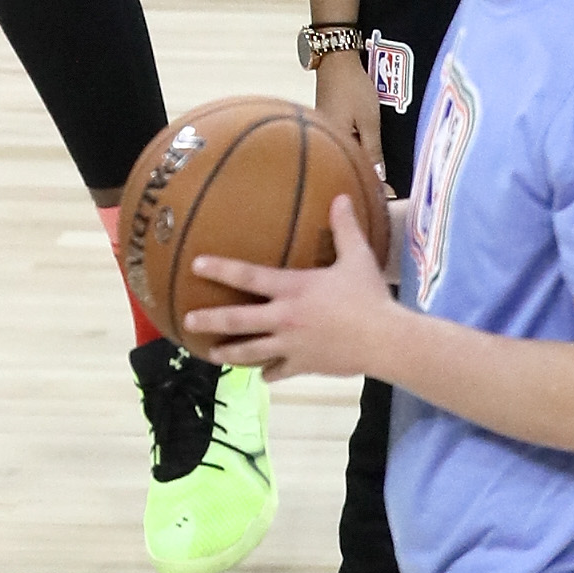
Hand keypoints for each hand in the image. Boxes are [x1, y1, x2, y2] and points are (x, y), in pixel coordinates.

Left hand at [183, 195, 395, 379]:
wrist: (385, 342)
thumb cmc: (368, 296)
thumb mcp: (356, 257)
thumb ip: (344, 227)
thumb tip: (341, 196)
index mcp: (292, 288)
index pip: (248, 276)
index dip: (220, 269)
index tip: (195, 265)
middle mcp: (284, 318)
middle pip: (239, 320)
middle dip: (211, 321)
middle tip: (188, 322)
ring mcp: (292, 346)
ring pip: (252, 351)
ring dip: (231, 352)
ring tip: (212, 354)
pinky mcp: (304, 366)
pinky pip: (280, 371)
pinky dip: (269, 373)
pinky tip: (262, 375)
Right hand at [315, 44, 384, 181]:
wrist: (336, 58)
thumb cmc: (353, 86)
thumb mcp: (369, 120)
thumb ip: (374, 150)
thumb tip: (378, 178)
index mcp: (333, 142)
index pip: (354, 171)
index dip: (373, 186)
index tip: (389, 199)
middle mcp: (325, 140)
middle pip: (346, 166)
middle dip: (365, 179)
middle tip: (385, 193)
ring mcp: (325, 132)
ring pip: (344, 155)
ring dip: (359, 166)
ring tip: (379, 179)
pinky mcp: (328, 124)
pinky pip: (342, 145)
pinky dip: (354, 152)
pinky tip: (365, 155)